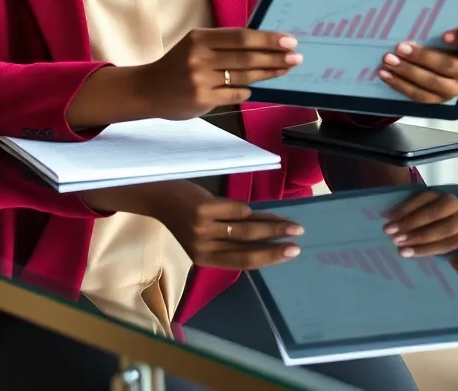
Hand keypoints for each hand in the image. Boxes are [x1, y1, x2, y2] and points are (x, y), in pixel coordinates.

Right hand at [135, 28, 302, 120]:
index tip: (289, 41)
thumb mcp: (195, 45)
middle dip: (275, 57)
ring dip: (268, 73)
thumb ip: (222, 44)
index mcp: (200, 38)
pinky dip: (247, 90)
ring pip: (244, 76)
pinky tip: (255, 87)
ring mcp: (201, 79)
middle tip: (296, 57)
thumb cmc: (177, 65)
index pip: (241, 37)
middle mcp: (200, 57)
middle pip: (246, 57)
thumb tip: (262, 44)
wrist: (148, 90)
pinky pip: (234, 94)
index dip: (268, 39)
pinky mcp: (202, 99)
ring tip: (285, 70)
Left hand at [145, 181, 303, 269]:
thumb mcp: (203, 237)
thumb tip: (264, 242)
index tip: (291, 253)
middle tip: (298, 240)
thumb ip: (226, 242)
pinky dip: (251, 209)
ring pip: (246, 228)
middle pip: (248, 247)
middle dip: (276, 243)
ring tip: (291, 224)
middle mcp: (204, 247)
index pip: (243, 262)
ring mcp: (204, 228)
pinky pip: (236, 209)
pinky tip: (260, 210)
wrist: (159, 196)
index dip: (269, 258)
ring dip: (272, 225)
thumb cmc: (184, 217)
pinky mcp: (204, 209)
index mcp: (205, 259)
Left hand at [377, 25, 457, 103]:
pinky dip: (400, 84)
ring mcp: (453, 89)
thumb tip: (409, 14)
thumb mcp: (436, 33)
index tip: (446, 34)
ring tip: (388, 60)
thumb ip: (432, 28)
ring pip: (433, 82)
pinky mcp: (438, 101)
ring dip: (408, 71)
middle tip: (401, 47)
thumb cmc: (433, 44)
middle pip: (449, 66)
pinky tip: (385, 74)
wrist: (429, 68)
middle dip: (422, 57)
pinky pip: (420, 95)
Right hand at [382, 191, 457, 278]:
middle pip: (445, 230)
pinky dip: (405, 208)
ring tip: (389, 231)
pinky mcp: (438, 192)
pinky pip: (422, 198)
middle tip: (398, 245)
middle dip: (420, 239)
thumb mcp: (453, 253)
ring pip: (433, 212)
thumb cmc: (443, 241)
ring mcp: (453, 203)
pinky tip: (391, 216)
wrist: (436, 212)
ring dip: (409, 222)